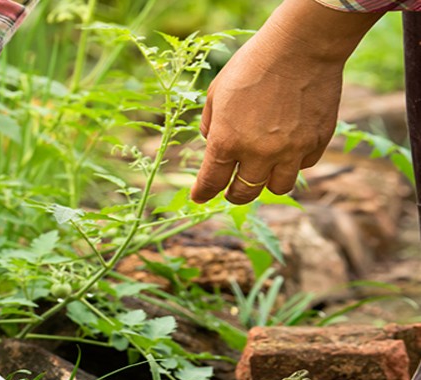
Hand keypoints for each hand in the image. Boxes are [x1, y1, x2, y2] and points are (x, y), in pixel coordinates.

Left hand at [190, 0, 379, 204]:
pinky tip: (289, 145)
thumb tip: (211, 144)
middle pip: (244, 194)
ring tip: (264, 170)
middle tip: (233, 190)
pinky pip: (303, 166)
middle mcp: (258, 153)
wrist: (301, 45)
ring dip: (267, 182)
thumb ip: (210, 124)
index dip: (203, 193)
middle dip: (235, 194)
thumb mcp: (217, 91)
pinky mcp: (316, 143)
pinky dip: (294, 161)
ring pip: (278, 188)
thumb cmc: (253, 64)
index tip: (200, 197)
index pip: (211, 182)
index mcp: (227, 141)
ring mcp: (290, 150)